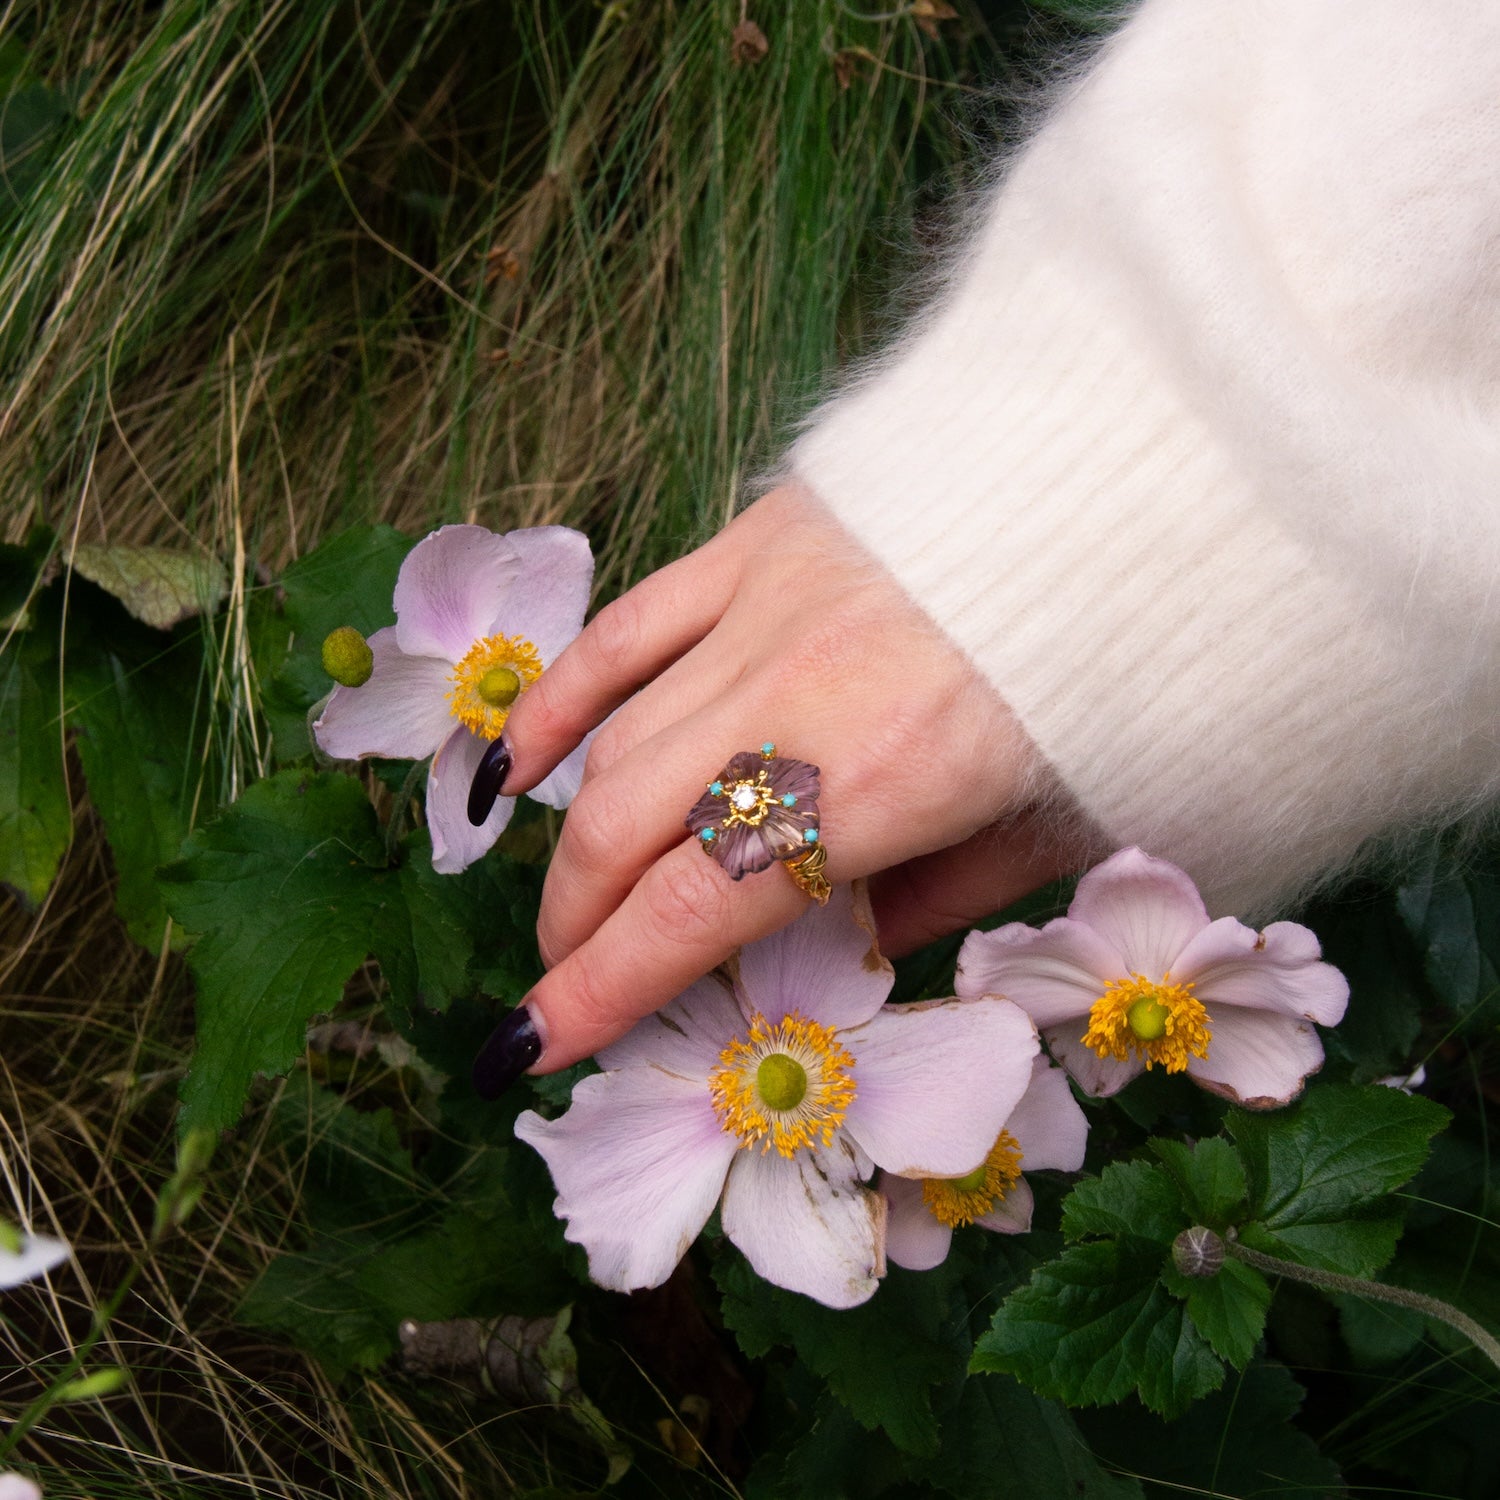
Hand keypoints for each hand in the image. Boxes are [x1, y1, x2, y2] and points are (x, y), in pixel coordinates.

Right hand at [486, 486, 1083, 1076]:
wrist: (1152, 483)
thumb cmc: (1132, 674)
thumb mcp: (1057, 831)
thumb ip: (939, 905)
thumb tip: (844, 952)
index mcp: (883, 789)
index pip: (692, 913)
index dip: (601, 989)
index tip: (537, 1043)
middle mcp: (800, 703)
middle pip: (629, 832)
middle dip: (577, 924)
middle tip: (568, 974)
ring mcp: (766, 613)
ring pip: (618, 743)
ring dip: (578, 838)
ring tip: (571, 897)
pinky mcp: (759, 544)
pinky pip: (628, 628)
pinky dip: (564, 700)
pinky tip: (516, 762)